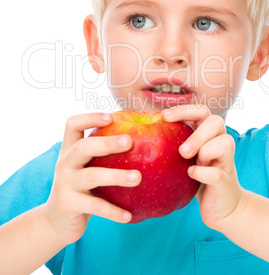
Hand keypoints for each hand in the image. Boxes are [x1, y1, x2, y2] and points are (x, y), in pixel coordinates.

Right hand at [43, 113, 141, 245]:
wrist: (56, 221)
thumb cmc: (82, 187)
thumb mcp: (87, 167)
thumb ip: (104, 154)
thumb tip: (143, 140)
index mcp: (69, 149)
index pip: (73, 125)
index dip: (90, 117)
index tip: (111, 117)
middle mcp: (65, 163)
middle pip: (83, 147)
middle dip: (107, 143)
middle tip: (130, 141)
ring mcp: (65, 184)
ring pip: (91, 176)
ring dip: (116, 176)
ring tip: (138, 178)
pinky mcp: (69, 205)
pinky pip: (94, 207)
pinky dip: (113, 211)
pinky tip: (129, 216)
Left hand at [162, 105, 245, 232]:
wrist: (221, 206)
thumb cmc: (197, 176)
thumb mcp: (185, 157)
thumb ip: (174, 142)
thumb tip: (144, 126)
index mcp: (209, 133)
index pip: (201, 111)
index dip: (184, 110)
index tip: (164, 116)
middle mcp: (221, 142)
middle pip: (216, 122)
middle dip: (197, 134)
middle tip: (181, 150)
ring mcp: (226, 161)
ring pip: (224, 142)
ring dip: (203, 151)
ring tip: (189, 163)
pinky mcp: (225, 181)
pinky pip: (215, 172)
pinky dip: (201, 172)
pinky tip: (190, 174)